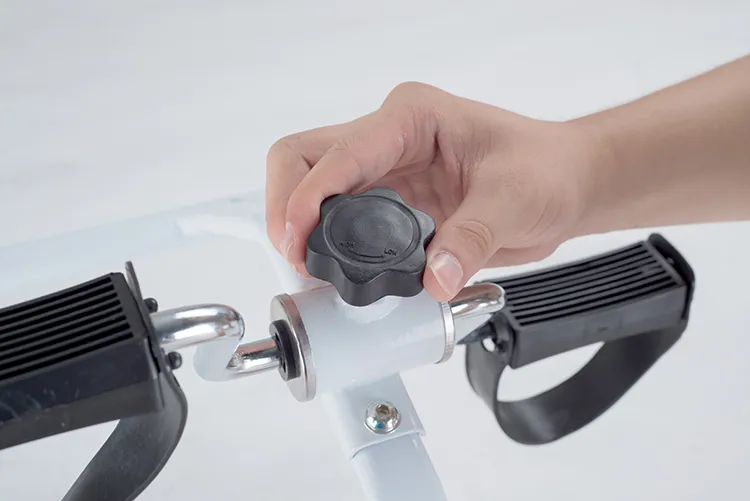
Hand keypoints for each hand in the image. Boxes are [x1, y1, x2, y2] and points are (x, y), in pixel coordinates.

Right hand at [265, 82, 602, 301]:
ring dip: (300, 229)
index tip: (297, 239)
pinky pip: (339, 221)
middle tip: (294, 257)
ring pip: (311, 187)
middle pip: (304, 158)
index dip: (309, 196)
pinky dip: (327, 247)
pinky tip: (334, 273)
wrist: (563, 185)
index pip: (341, 152)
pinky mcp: (387, 202)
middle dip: (287, 206)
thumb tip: (433, 277)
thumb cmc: (546, 170)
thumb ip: (470, 239)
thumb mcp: (514, 200)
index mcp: (412, 117)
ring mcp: (383, 169)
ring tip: (309, 273)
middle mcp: (388, 137)